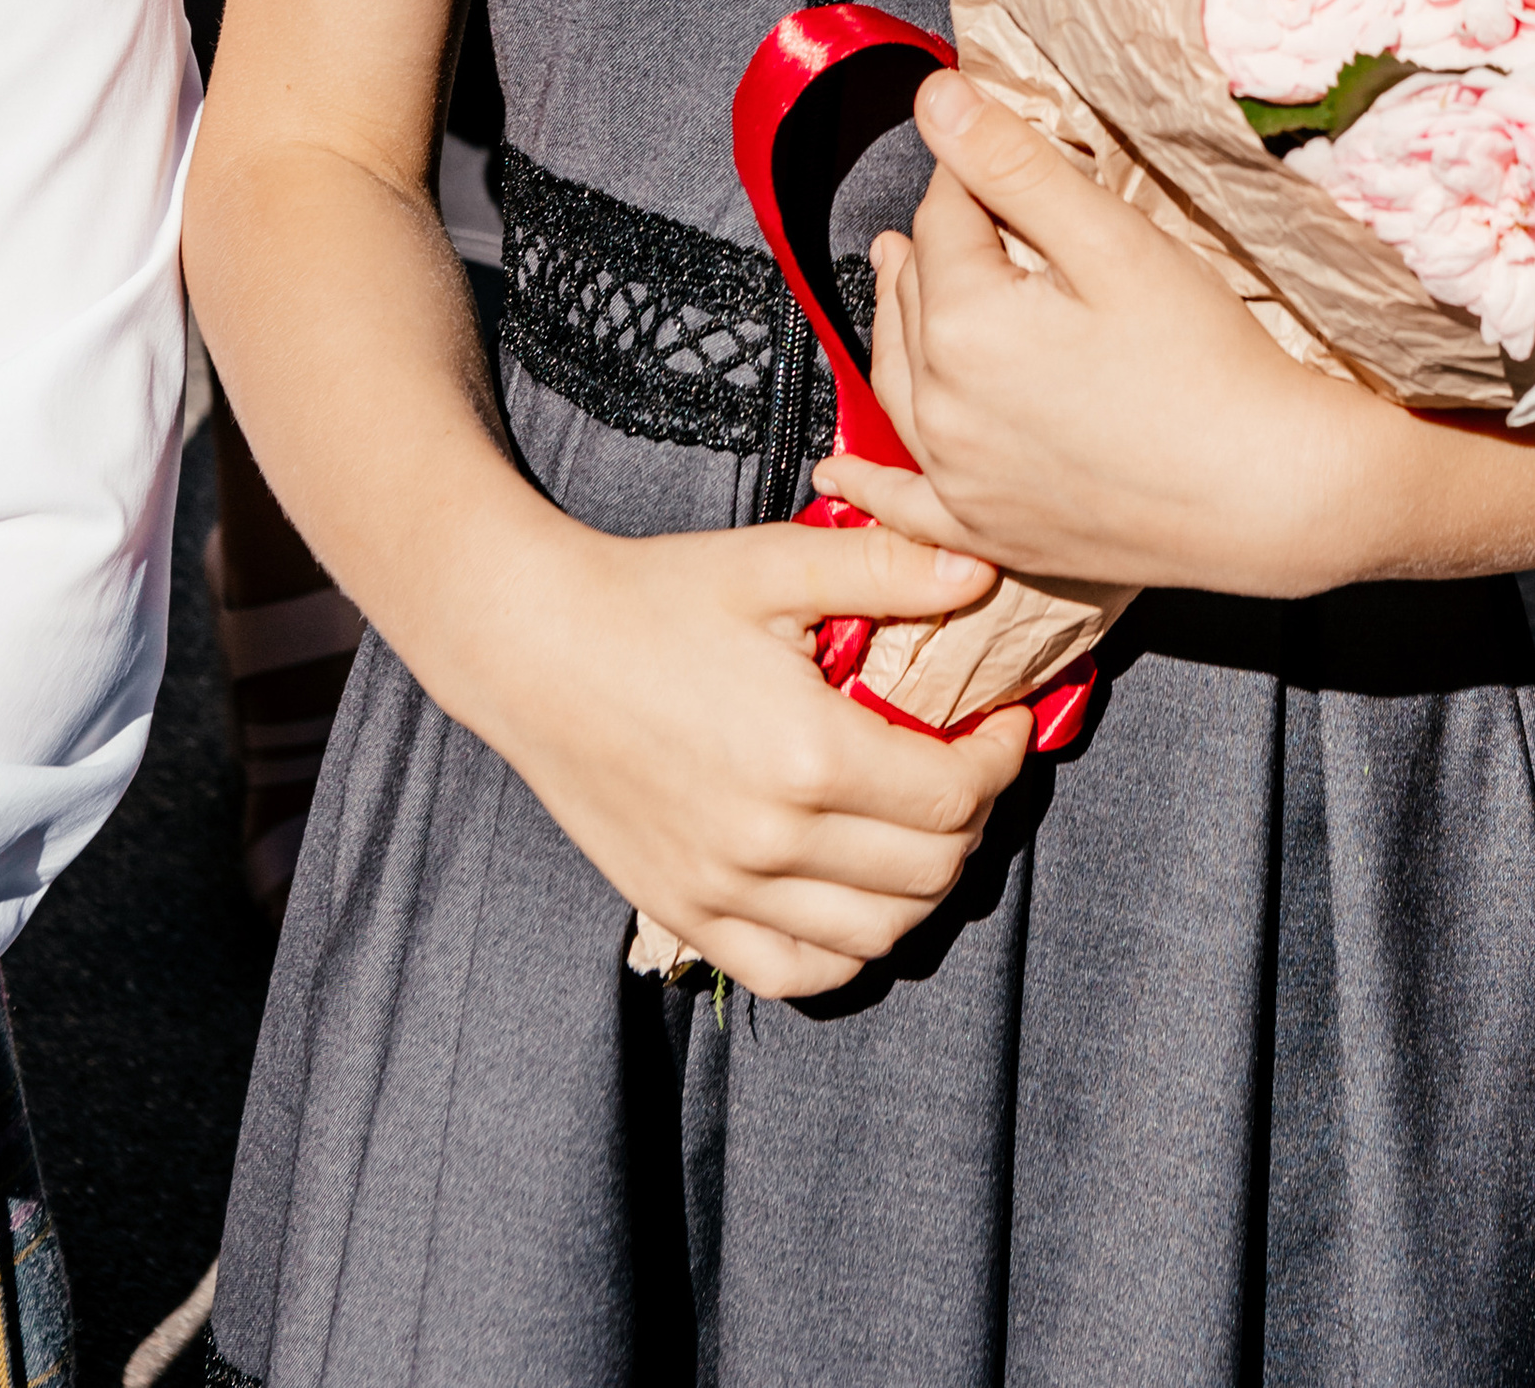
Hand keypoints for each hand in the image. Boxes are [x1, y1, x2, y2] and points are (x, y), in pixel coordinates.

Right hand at [485, 509, 1030, 999]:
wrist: (535, 648)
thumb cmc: (656, 597)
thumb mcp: (774, 562)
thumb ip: (886, 568)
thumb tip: (979, 573)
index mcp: (807, 755)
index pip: (955, 797)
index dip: (1000, 761)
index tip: (1000, 723)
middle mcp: (771, 842)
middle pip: (931, 872)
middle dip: (973, 818)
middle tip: (968, 767)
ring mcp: (723, 891)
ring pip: (878, 935)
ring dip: (924, 886)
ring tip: (923, 824)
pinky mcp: (685, 914)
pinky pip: (797, 972)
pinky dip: (849, 948)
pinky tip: (859, 892)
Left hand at [833, 75, 1356, 596]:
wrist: (1271, 492)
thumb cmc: (1207, 364)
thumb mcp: (1111, 242)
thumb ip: (1013, 165)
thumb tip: (935, 97)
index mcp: (963, 325)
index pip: (944, 218)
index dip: (974, 176)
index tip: (1006, 156)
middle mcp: (941, 407)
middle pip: (916, 295)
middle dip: (938, 242)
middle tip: (967, 204)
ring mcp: (960, 478)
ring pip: (899, 381)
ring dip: (898, 323)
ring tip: (898, 275)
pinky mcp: (989, 530)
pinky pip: (905, 504)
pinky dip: (868, 481)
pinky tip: (838, 472)